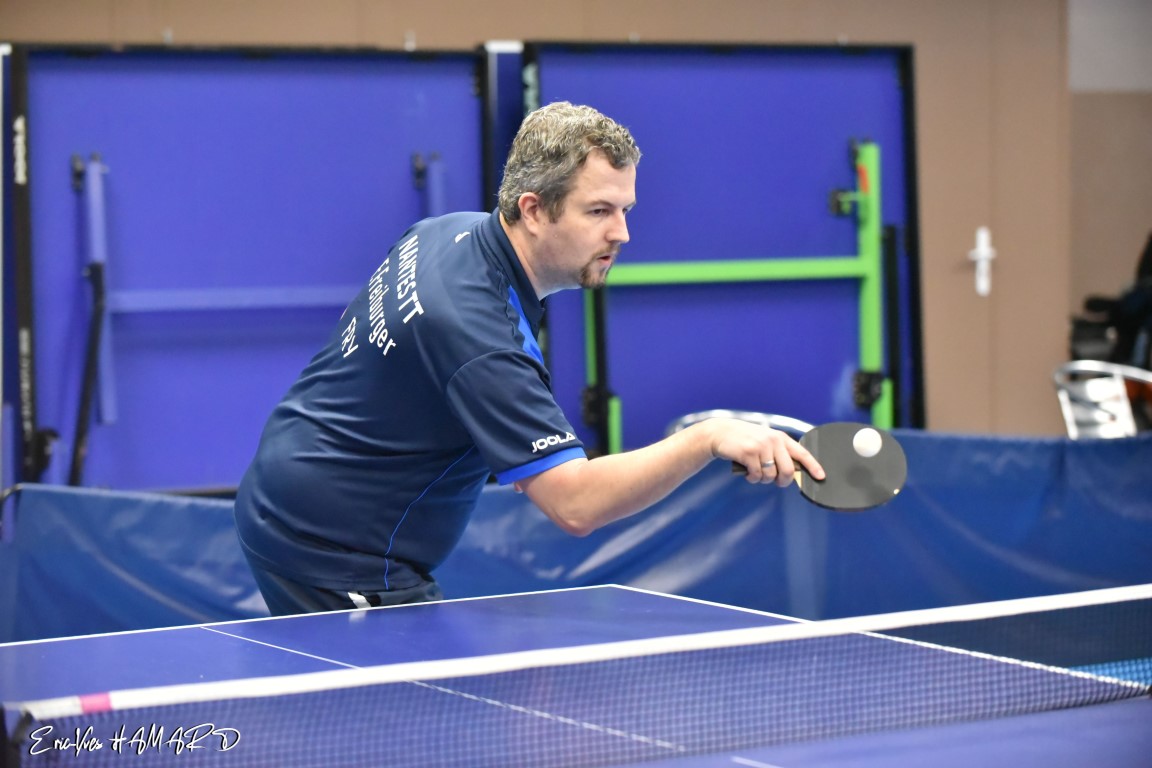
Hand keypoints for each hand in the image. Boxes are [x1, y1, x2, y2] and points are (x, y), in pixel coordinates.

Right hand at [706, 418, 824, 486]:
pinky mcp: (749, 453)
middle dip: (783, 481)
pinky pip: (757, 475)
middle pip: (788, 470)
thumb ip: (778, 452)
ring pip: (771, 475)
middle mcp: (773, 440)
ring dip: (763, 480)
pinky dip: (752, 478)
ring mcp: (761, 446)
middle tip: (776, 482)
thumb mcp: (764, 440)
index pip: (802, 453)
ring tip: (755, 473)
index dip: (813, 466)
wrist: (721, 433)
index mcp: (780, 437)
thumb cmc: (744, 440)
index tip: (821, 476)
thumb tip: (791, 472)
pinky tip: (747, 472)